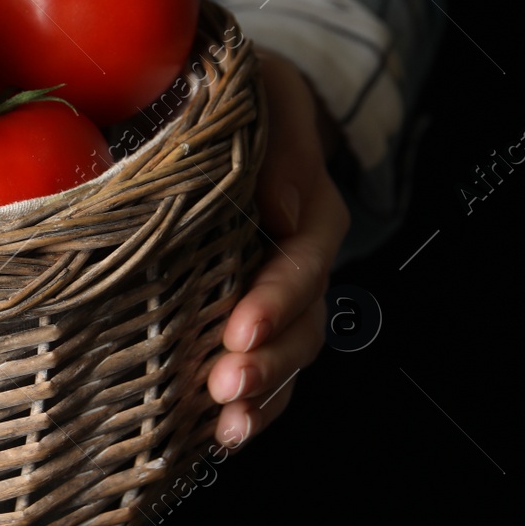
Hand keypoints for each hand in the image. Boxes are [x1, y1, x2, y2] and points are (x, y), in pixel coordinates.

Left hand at [206, 48, 348, 448]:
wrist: (233, 106)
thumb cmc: (244, 91)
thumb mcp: (267, 91)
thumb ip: (280, 144)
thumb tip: (277, 209)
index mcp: (309, 208)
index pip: (302, 262)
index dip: (275, 301)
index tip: (239, 329)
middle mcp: (298, 258)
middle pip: (301, 324)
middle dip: (267, 362)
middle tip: (225, 387)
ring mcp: (275, 290)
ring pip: (285, 355)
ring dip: (260, 396)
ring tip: (225, 428)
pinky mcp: (245, 310)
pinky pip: (260, 363)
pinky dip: (248, 403)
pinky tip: (215, 435)